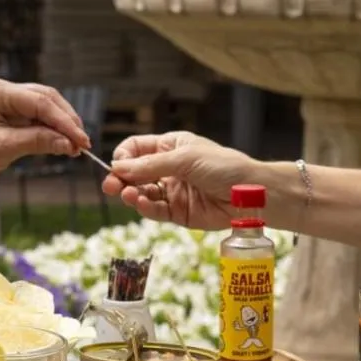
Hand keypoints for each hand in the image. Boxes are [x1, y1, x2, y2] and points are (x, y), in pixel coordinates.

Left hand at [0, 79, 90, 189]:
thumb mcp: (4, 147)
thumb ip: (37, 142)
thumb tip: (68, 144)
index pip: (38, 102)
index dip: (63, 120)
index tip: (79, 139)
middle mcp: (6, 90)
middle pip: (47, 99)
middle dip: (67, 121)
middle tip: (82, 143)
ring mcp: (12, 100)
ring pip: (48, 106)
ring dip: (64, 125)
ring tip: (76, 146)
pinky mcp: (18, 112)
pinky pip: (43, 117)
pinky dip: (55, 130)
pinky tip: (65, 142)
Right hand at [101, 132, 267, 229]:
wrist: (250, 195)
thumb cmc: (224, 167)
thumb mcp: (186, 158)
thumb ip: (151, 165)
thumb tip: (118, 167)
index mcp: (171, 147)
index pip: (137, 149)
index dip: (124, 156)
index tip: (117, 165)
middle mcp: (169, 168)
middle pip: (134, 173)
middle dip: (120, 179)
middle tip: (110, 186)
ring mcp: (173, 192)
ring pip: (142, 193)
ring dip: (131, 194)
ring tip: (127, 195)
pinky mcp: (178, 213)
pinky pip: (156, 211)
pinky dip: (145, 208)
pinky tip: (140, 204)